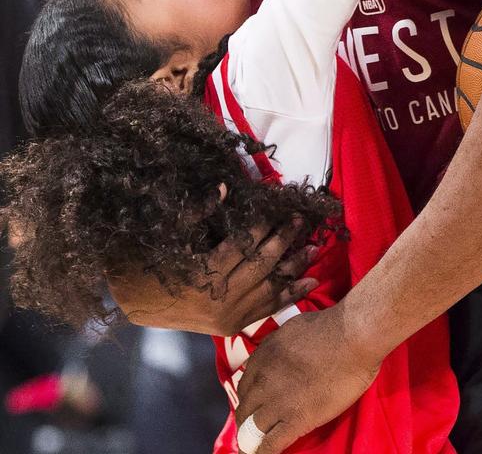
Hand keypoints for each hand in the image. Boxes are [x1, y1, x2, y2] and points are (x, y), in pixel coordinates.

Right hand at [109, 224, 317, 335]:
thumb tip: (225, 188)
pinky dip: (290, 295)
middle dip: (284, 239)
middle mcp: (219, 299)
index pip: (243, 245)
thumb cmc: (147, 262)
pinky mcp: (232, 326)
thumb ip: (197, 212)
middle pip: (261, 265)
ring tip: (315, 247)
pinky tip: (309, 281)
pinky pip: (267, 309)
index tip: (278, 206)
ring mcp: (228, 316)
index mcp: (202, 274)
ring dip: (294, 267)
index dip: (263, 223)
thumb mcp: (168, 234)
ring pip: (270, 288)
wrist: (134, 305)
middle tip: (301, 219)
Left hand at [235, 306, 379, 452]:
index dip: (250, 398)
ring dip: (252, 440)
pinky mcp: (295, 420)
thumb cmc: (330, 328)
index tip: (256, 405)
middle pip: (245, 409)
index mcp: (262, 357)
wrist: (351, 338)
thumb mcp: (291, 330)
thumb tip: (279, 358)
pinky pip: (270, 445)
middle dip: (247, 421)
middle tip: (254, 429)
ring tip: (254, 447)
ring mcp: (277, 401)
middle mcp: (262, 380)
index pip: (244, 385)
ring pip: (252, 430)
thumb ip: (279, 348)